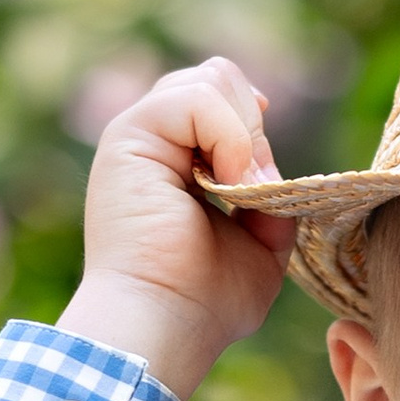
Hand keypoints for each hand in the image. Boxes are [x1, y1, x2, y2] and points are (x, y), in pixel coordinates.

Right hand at [63, 57, 298, 400]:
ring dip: (244, 134)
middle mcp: (155, 140)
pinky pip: (196, 97)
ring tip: (239, 188)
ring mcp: (138, 134)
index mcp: (177, 160)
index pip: (225, 99)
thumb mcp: (261, 241)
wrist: (167, 324)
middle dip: (254, 126)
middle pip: (220, 76)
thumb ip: (271, 196)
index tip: (264, 182)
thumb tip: (270, 167)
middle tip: (255, 188)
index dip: (255, 126)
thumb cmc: (206, 301)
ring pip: (212, 78)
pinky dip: (229, 137)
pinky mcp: (129, 135)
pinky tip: (229, 183)